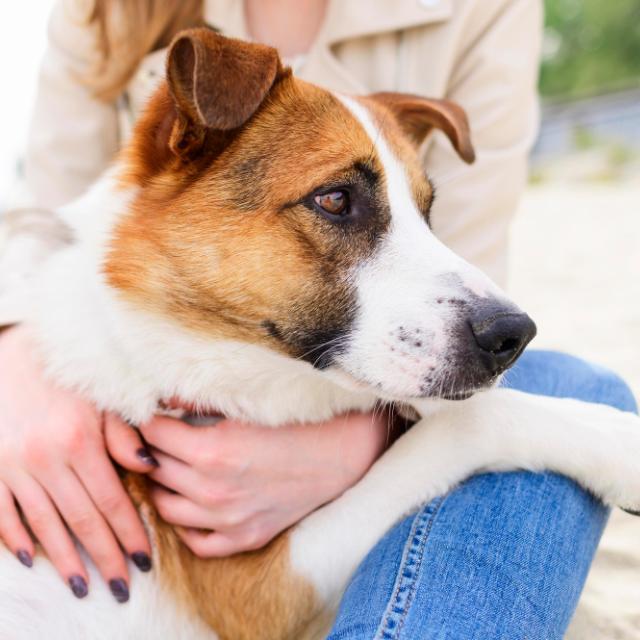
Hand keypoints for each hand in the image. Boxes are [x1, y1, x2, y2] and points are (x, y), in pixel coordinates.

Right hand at [0, 325, 155, 601]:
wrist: (11, 356)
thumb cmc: (65, 376)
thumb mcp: (100, 397)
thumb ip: (123, 434)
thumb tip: (149, 467)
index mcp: (80, 442)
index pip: (112, 500)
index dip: (130, 533)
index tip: (145, 559)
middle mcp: (46, 460)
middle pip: (83, 520)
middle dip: (106, 556)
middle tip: (122, 587)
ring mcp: (13, 467)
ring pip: (45, 525)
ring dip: (66, 559)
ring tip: (85, 586)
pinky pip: (2, 514)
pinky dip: (17, 538)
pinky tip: (33, 560)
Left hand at [140, 409, 392, 556]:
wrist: (341, 454)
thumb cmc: (298, 421)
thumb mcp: (247, 404)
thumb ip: (199, 399)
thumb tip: (162, 394)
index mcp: (212, 450)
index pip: (152, 434)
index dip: (147, 420)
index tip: (149, 412)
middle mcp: (213, 489)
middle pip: (154, 468)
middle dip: (150, 448)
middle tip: (157, 436)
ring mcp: (228, 520)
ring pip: (165, 507)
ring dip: (162, 484)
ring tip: (170, 467)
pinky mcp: (245, 538)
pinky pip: (196, 542)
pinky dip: (186, 524)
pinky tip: (192, 502)